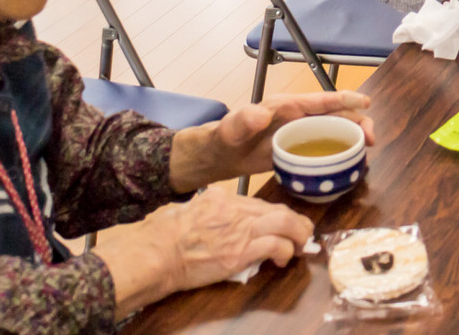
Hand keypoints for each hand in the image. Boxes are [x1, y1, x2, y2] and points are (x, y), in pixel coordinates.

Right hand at [96, 189, 313, 316]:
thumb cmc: (162, 235)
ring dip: (299, 234)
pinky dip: (285, 252)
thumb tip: (208, 214)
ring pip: (286, 222)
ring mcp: (241, 228)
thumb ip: (203, 208)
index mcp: (222, 197)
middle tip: (302, 234)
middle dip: (295, 222)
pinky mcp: (242, 250)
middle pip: (278, 210)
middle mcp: (236, 208)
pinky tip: (282, 260)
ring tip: (301, 246)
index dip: (274, 215)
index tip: (280, 223)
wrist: (156, 251)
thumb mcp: (186, 210)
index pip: (258, 203)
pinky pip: (276, 245)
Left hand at [169, 91, 373, 192]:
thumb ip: (244, 120)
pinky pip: (324, 149)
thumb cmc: (225, 136)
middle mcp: (298, 118)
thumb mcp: (232, 128)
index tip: (367, 103)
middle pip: (336, 116)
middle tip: (372, 140)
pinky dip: (339, 154)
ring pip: (334, 132)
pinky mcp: (298, 150)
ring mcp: (300, 134)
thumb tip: (260, 115)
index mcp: (288, 107)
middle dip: (358, 123)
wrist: (219, 155)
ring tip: (366, 153)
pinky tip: (348, 166)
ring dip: (352, 139)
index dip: (346, 100)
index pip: (322, 100)